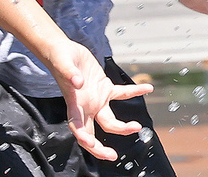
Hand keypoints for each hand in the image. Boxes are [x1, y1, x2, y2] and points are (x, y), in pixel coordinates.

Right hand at [48, 42, 152, 161]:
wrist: (64, 51)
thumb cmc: (60, 58)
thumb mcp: (63, 64)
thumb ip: (70, 75)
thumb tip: (78, 83)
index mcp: (74, 104)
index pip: (77, 127)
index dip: (83, 138)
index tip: (91, 144)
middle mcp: (85, 106)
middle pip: (92, 133)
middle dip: (100, 148)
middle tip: (113, 156)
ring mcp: (96, 99)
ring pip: (110, 120)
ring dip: (123, 126)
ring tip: (137, 126)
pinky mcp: (104, 88)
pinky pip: (122, 94)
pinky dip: (135, 92)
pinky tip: (147, 88)